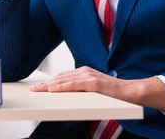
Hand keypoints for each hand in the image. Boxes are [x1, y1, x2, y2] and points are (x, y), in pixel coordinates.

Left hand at [29, 66, 164, 111]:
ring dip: (50, 85)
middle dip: (46, 83)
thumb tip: (68, 94)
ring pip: (65, 80)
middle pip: (61, 77)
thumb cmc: (113, 92)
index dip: (49, 81)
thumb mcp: (93, 89)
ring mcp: (89, 76)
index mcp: (84, 72)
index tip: (38, 86)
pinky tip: (53, 89)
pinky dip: (62, 87)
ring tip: (39, 90)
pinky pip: (74, 85)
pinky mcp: (94, 83)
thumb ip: (82, 88)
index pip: (62, 76)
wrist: (130, 91)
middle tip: (33, 89)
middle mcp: (85, 71)